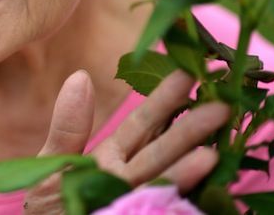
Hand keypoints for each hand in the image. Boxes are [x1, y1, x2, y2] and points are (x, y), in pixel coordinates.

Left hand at [23, 69, 229, 213]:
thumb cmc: (51, 208)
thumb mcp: (52, 167)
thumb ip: (68, 128)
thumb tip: (81, 77)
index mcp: (114, 158)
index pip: (144, 124)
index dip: (165, 99)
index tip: (189, 72)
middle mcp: (134, 181)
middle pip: (164, 152)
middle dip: (190, 131)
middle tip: (222, 104)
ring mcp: (141, 206)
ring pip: (167, 186)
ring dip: (187, 174)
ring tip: (210, 156)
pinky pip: (165, 212)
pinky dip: (179, 206)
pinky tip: (198, 200)